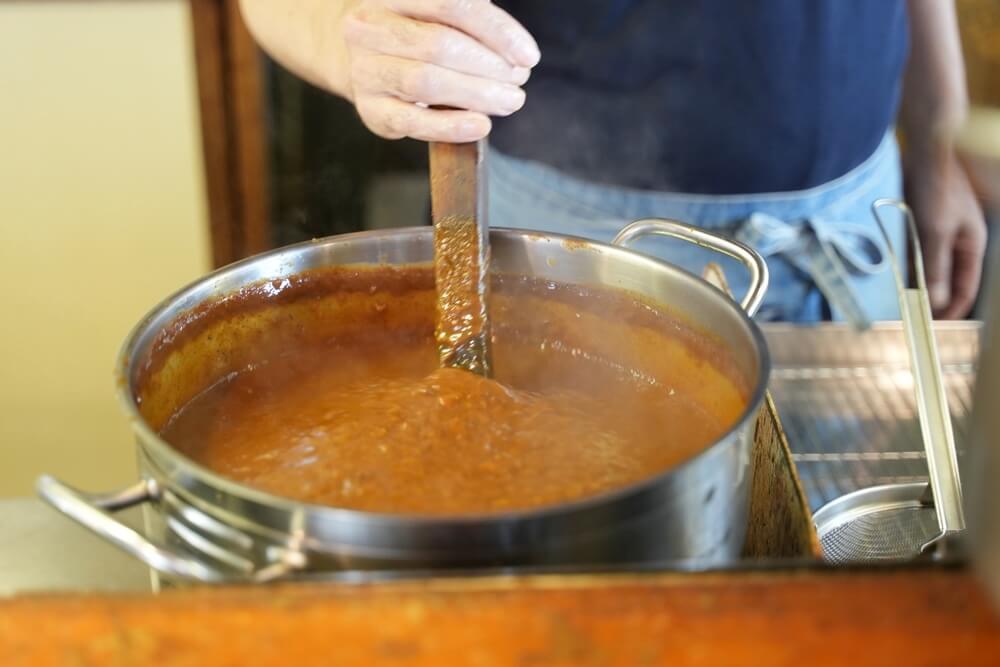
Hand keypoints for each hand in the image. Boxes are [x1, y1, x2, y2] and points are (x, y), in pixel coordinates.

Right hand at [341, 0, 538, 141]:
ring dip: (477, 94)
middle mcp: (370, 27)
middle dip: (489, 66)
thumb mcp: (434, 13)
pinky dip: (450, 126)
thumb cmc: (413, 32)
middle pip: (439, 45)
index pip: (451, 4)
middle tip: (519, 80)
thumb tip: (518, 56)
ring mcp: (365, 69)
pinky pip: (412, 121)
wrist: (359, 58)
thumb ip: (471, 22)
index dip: (496, 31)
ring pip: (425, 82)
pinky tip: (481, 125)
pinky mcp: (370, 109)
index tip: (529, 55)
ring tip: (510, 101)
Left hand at [904, 144, 987, 318]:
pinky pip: (915, 251)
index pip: (965, 288)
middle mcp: (959, 239)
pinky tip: (890, 277)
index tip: (931, 329)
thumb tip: (937, 303)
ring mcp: (941, 229)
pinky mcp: (921, 221)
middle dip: (932, 300)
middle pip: (947, 279)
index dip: (951, 311)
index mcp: (972, 244)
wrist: (926, 147)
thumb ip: (936, 267)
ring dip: (916, 283)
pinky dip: (906, 264)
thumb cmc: (935, 187)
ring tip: (898, 304)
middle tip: (910, 320)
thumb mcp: (935, 230)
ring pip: (929, 266)